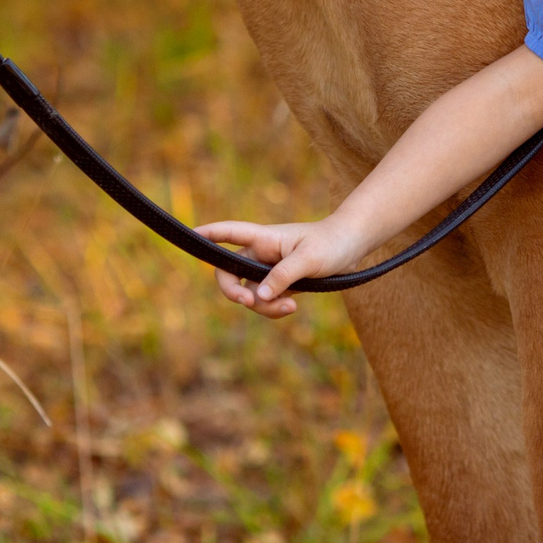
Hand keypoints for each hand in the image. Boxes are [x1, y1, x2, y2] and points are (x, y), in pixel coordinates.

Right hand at [193, 217, 370, 319]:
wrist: (352, 246)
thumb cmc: (331, 243)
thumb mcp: (309, 259)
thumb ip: (282, 276)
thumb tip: (257, 296)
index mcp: (264, 238)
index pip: (230, 233)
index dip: (209, 234)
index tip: (191, 234)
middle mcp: (261, 253)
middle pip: (229, 273)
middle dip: (235, 292)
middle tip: (248, 303)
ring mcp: (269, 270)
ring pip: (249, 294)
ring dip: (263, 307)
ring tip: (289, 309)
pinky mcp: (280, 284)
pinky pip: (265, 302)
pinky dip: (273, 310)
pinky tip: (292, 309)